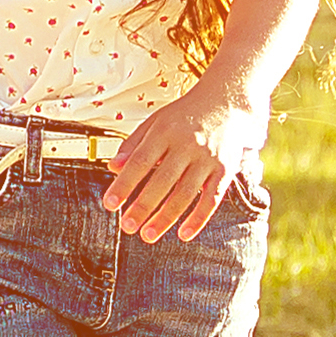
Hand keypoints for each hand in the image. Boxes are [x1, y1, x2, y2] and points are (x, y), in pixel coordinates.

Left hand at [98, 84, 260, 243]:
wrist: (226, 101)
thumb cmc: (184, 115)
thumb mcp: (155, 122)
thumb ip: (133, 144)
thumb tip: (112, 167)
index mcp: (164, 132)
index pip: (140, 162)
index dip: (124, 185)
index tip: (109, 204)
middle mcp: (187, 145)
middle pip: (161, 181)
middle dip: (143, 206)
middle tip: (127, 226)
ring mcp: (208, 158)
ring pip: (185, 193)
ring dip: (166, 217)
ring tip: (148, 235)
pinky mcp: (225, 169)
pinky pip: (212, 198)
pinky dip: (199, 218)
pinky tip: (184, 234)